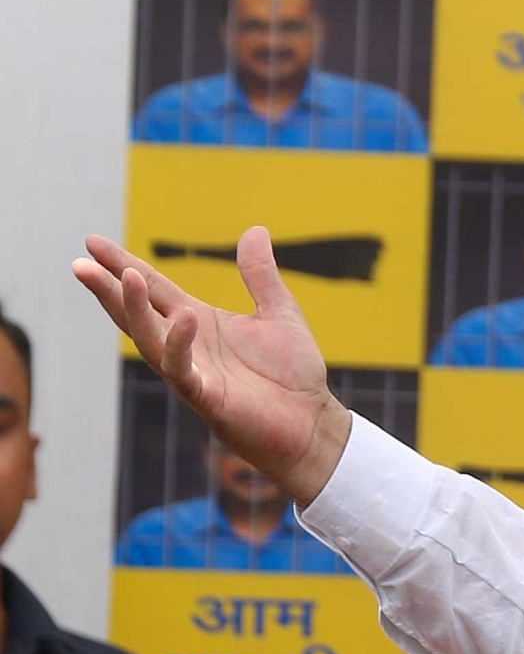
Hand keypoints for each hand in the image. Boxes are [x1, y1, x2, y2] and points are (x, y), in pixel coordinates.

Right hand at [72, 228, 350, 506]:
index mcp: (197, 321)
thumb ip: (261, 276)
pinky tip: (184, 318)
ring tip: (125, 279)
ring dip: (134, 311)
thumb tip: (255, 229)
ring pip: (150, 339)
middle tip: (80, 263)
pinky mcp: (206, 396)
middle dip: (109, 288)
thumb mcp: (279, 313)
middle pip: (138, 312)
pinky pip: (183, 370)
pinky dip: (180, 345)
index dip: (122, 266)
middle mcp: (186, 344)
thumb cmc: (293, 374)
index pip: (153, 288)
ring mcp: (192, 371)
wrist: (313, 424)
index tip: (91, 242)